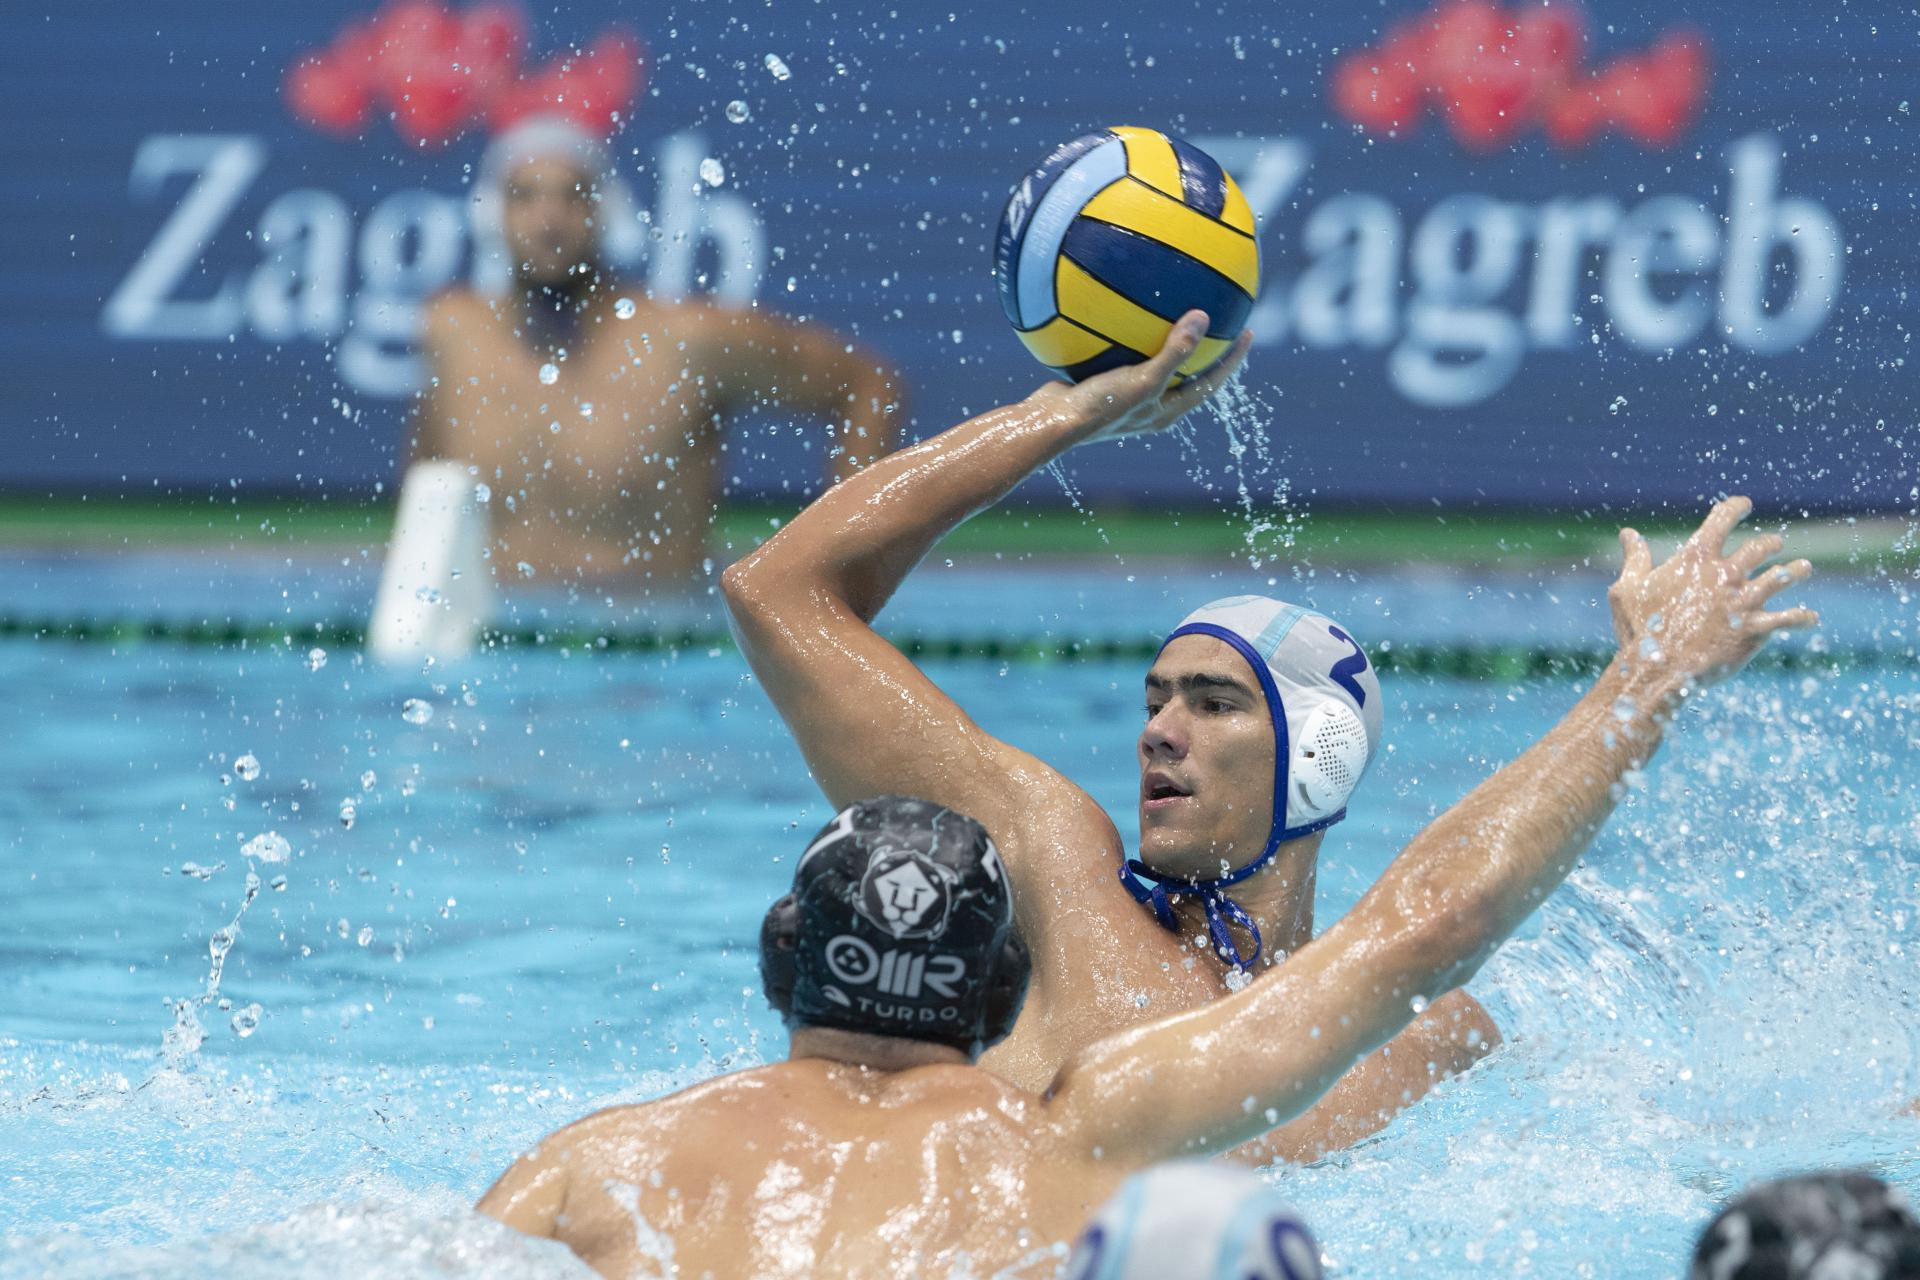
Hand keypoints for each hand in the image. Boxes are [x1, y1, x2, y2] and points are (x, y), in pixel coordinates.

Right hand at [1023, 311, 1252, 442]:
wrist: (1050, 422)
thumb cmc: (1100, 407)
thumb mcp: (1144, 379)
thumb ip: (1175, 352)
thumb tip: (1203, 317)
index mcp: (1167, 411)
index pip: (1211, 383)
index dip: (1231, 359)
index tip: (1246, 332)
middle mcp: (1151, 406)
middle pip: (1188, 374)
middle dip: (1205, 349)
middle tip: (1220, 320)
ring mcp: (1126, 395)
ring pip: (1156, 363)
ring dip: (1167, 340)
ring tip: (1175, 310)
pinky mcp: (1103, 383)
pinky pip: (1125, 354)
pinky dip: (1130, 334)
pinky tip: (1124, 309)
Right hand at [1607, 496, 1817, 696]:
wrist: (1657, 668)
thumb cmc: (1639, 629)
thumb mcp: (1627, 589)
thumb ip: (1634, 559)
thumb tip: (1628, 534)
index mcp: (1695, 559)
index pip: (1721, 519)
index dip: (1734, 508)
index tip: (1743, 505)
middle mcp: (1725, 574)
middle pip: (1758, 547)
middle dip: (1769, 543)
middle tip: (1773, 544)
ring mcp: (1744, 601)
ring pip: (1781, 577)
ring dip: (1794, 571)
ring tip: (1802, 568)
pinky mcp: (1755, 629)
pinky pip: (1788, 619)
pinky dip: (1802, 617)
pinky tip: (1811, 618)